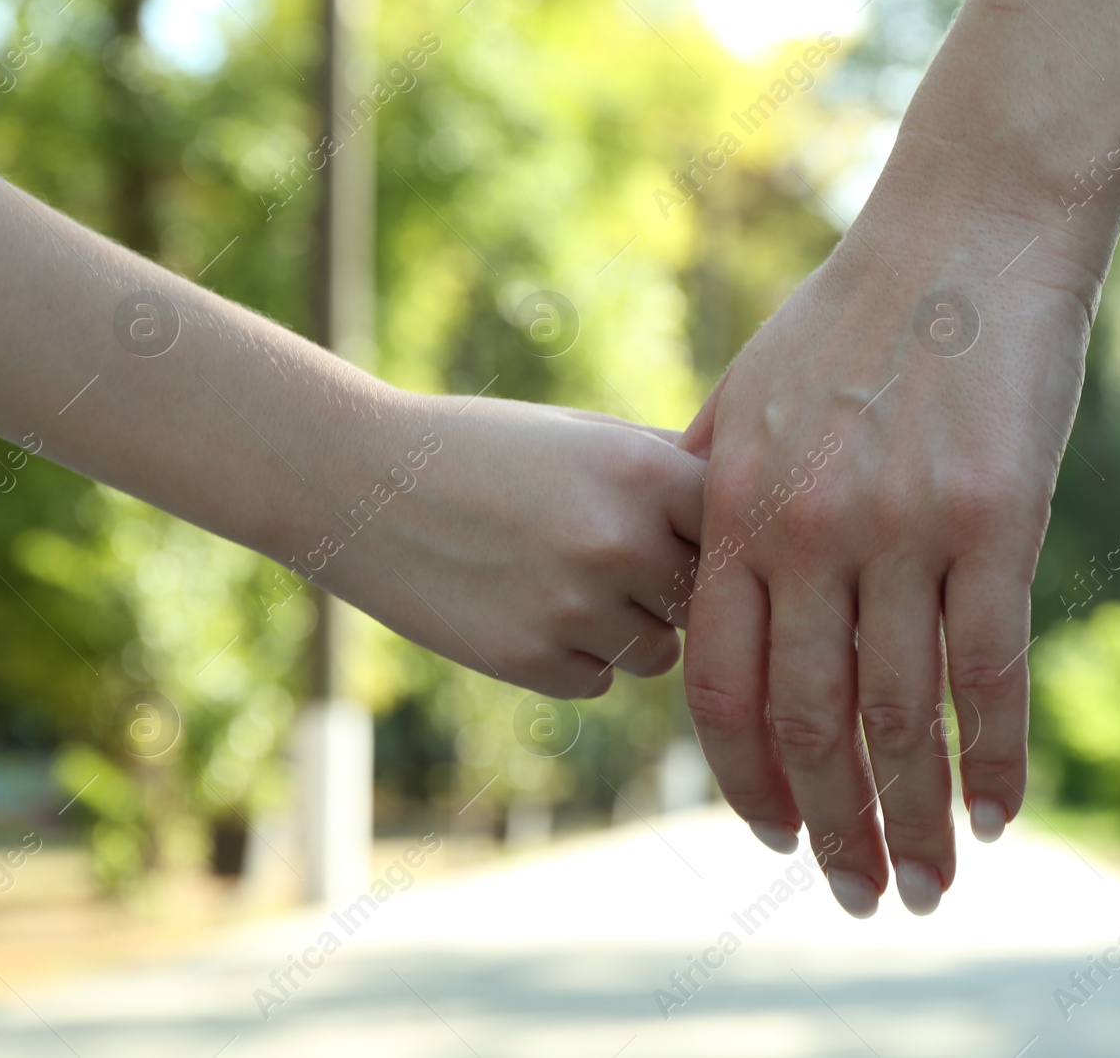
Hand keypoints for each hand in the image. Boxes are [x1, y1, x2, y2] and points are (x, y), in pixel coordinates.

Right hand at [300, 394, 704, 698]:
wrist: (361, 482)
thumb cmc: (488, 451)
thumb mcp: (587, 435)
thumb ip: (671, 471)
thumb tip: (759, 516)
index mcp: (645, 470)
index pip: (738, 532)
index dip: (718, 539)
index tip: (694, 537)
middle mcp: (622, 541)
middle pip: (707, 601)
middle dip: (675, 590)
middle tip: (622, 559)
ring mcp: (577, 608)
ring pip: (659, 653)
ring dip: (629, 630)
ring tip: (565, 581)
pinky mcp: (532, 663)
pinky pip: (599, 683)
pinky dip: (575, 660)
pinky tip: (525, 609)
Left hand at [678, 189, 1110, 915]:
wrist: (964, 231)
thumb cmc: (850, 315)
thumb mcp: (743, 391)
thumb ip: (701, 485)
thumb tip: (669, 565)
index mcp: (738, 512)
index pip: (723, 689)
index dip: (745, 782)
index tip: (776, 839)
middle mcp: (811, 535)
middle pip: (810, 726)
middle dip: (834, 830)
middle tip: (859, 898)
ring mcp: (904, 532)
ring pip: (901, 717)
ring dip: (917, 820)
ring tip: (928, 887)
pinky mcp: (999, 522)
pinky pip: (991, 671)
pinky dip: (994, 757)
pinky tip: (997, 813)